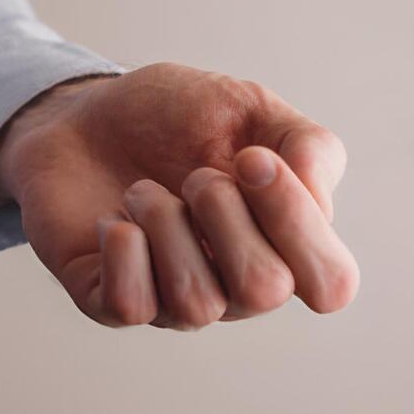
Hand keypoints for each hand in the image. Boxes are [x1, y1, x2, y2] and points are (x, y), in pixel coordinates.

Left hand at [0, 63, 358, 328]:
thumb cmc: (172, 118)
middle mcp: (233, 286)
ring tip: (142, 190)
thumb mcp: (249, 108)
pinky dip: (123, 251)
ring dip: (166, 224)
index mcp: (281, 246)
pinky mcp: (107, 298)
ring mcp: (170, 299)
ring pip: (196, 302)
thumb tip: (317, 195)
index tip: (251, 158)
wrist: (84, 114)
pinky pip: (130, 306)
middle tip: (192, 175)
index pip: (330, 282)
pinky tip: (114, 219)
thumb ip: (307, 145)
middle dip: (224, 213)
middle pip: (264, 290)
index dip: (297, 220)